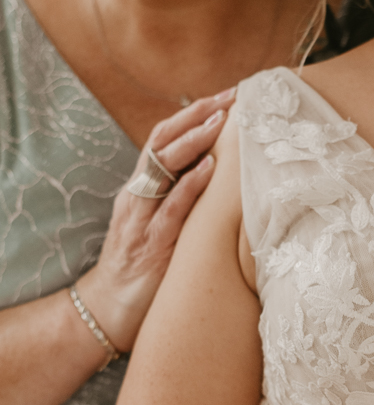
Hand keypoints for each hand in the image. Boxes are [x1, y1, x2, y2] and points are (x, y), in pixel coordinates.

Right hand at [75, 91, 235, 352]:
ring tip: (221, 120)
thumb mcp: (163, 226)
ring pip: (163, 166)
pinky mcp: (151, 243)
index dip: (193, 115)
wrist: (111, 308)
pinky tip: (209, 168)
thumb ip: (181, 202)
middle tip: (230, 96)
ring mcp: (143, 217)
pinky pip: (171, 207)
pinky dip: (190, 185)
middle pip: (162, 140)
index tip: (226, 98)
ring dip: (194, 141)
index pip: (165, 138)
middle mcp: (139, 194)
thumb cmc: (144, 269)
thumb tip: (217, 181)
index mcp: (142, 188)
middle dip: (196, 115)